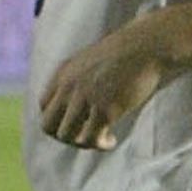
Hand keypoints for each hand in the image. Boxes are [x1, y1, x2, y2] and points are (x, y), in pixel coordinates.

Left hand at [39, 27, 168, 149]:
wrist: (147, 45)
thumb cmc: (126, 54)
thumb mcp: (92, 62)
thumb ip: (80, 79)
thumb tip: (80, 103)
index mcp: (63, 74)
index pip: (44, 107)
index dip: (58, 120)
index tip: (78, 122)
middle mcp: (68, 87)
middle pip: (48, 125)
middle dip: (64, 136)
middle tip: (84, 137)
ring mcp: (85, 98)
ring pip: (67, 136)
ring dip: (82, 144)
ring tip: (101, 139)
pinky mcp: (105, 109)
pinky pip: (91, 138)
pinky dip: (100, 145)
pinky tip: (112, 141)